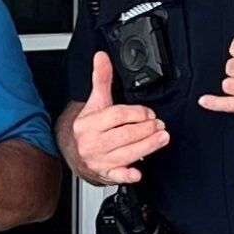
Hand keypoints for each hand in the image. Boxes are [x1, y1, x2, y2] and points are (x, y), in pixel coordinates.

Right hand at [69, 51, 169, 184]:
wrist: (71, 152)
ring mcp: (98, 159)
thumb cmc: (87, 127)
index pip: (118, 116)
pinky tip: (137, 172)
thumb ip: (101, 79)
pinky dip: (128, 175)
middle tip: (159, 126)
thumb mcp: (94, 102)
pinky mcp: (105, 174)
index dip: (138, 113)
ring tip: (162, 138)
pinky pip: (117, 176)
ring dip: (147, 146)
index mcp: (89, 124)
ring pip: (127, 153)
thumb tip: (101, 56)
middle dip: (147, 129)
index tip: (149, 113)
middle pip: (125, 134)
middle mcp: (92, 142)